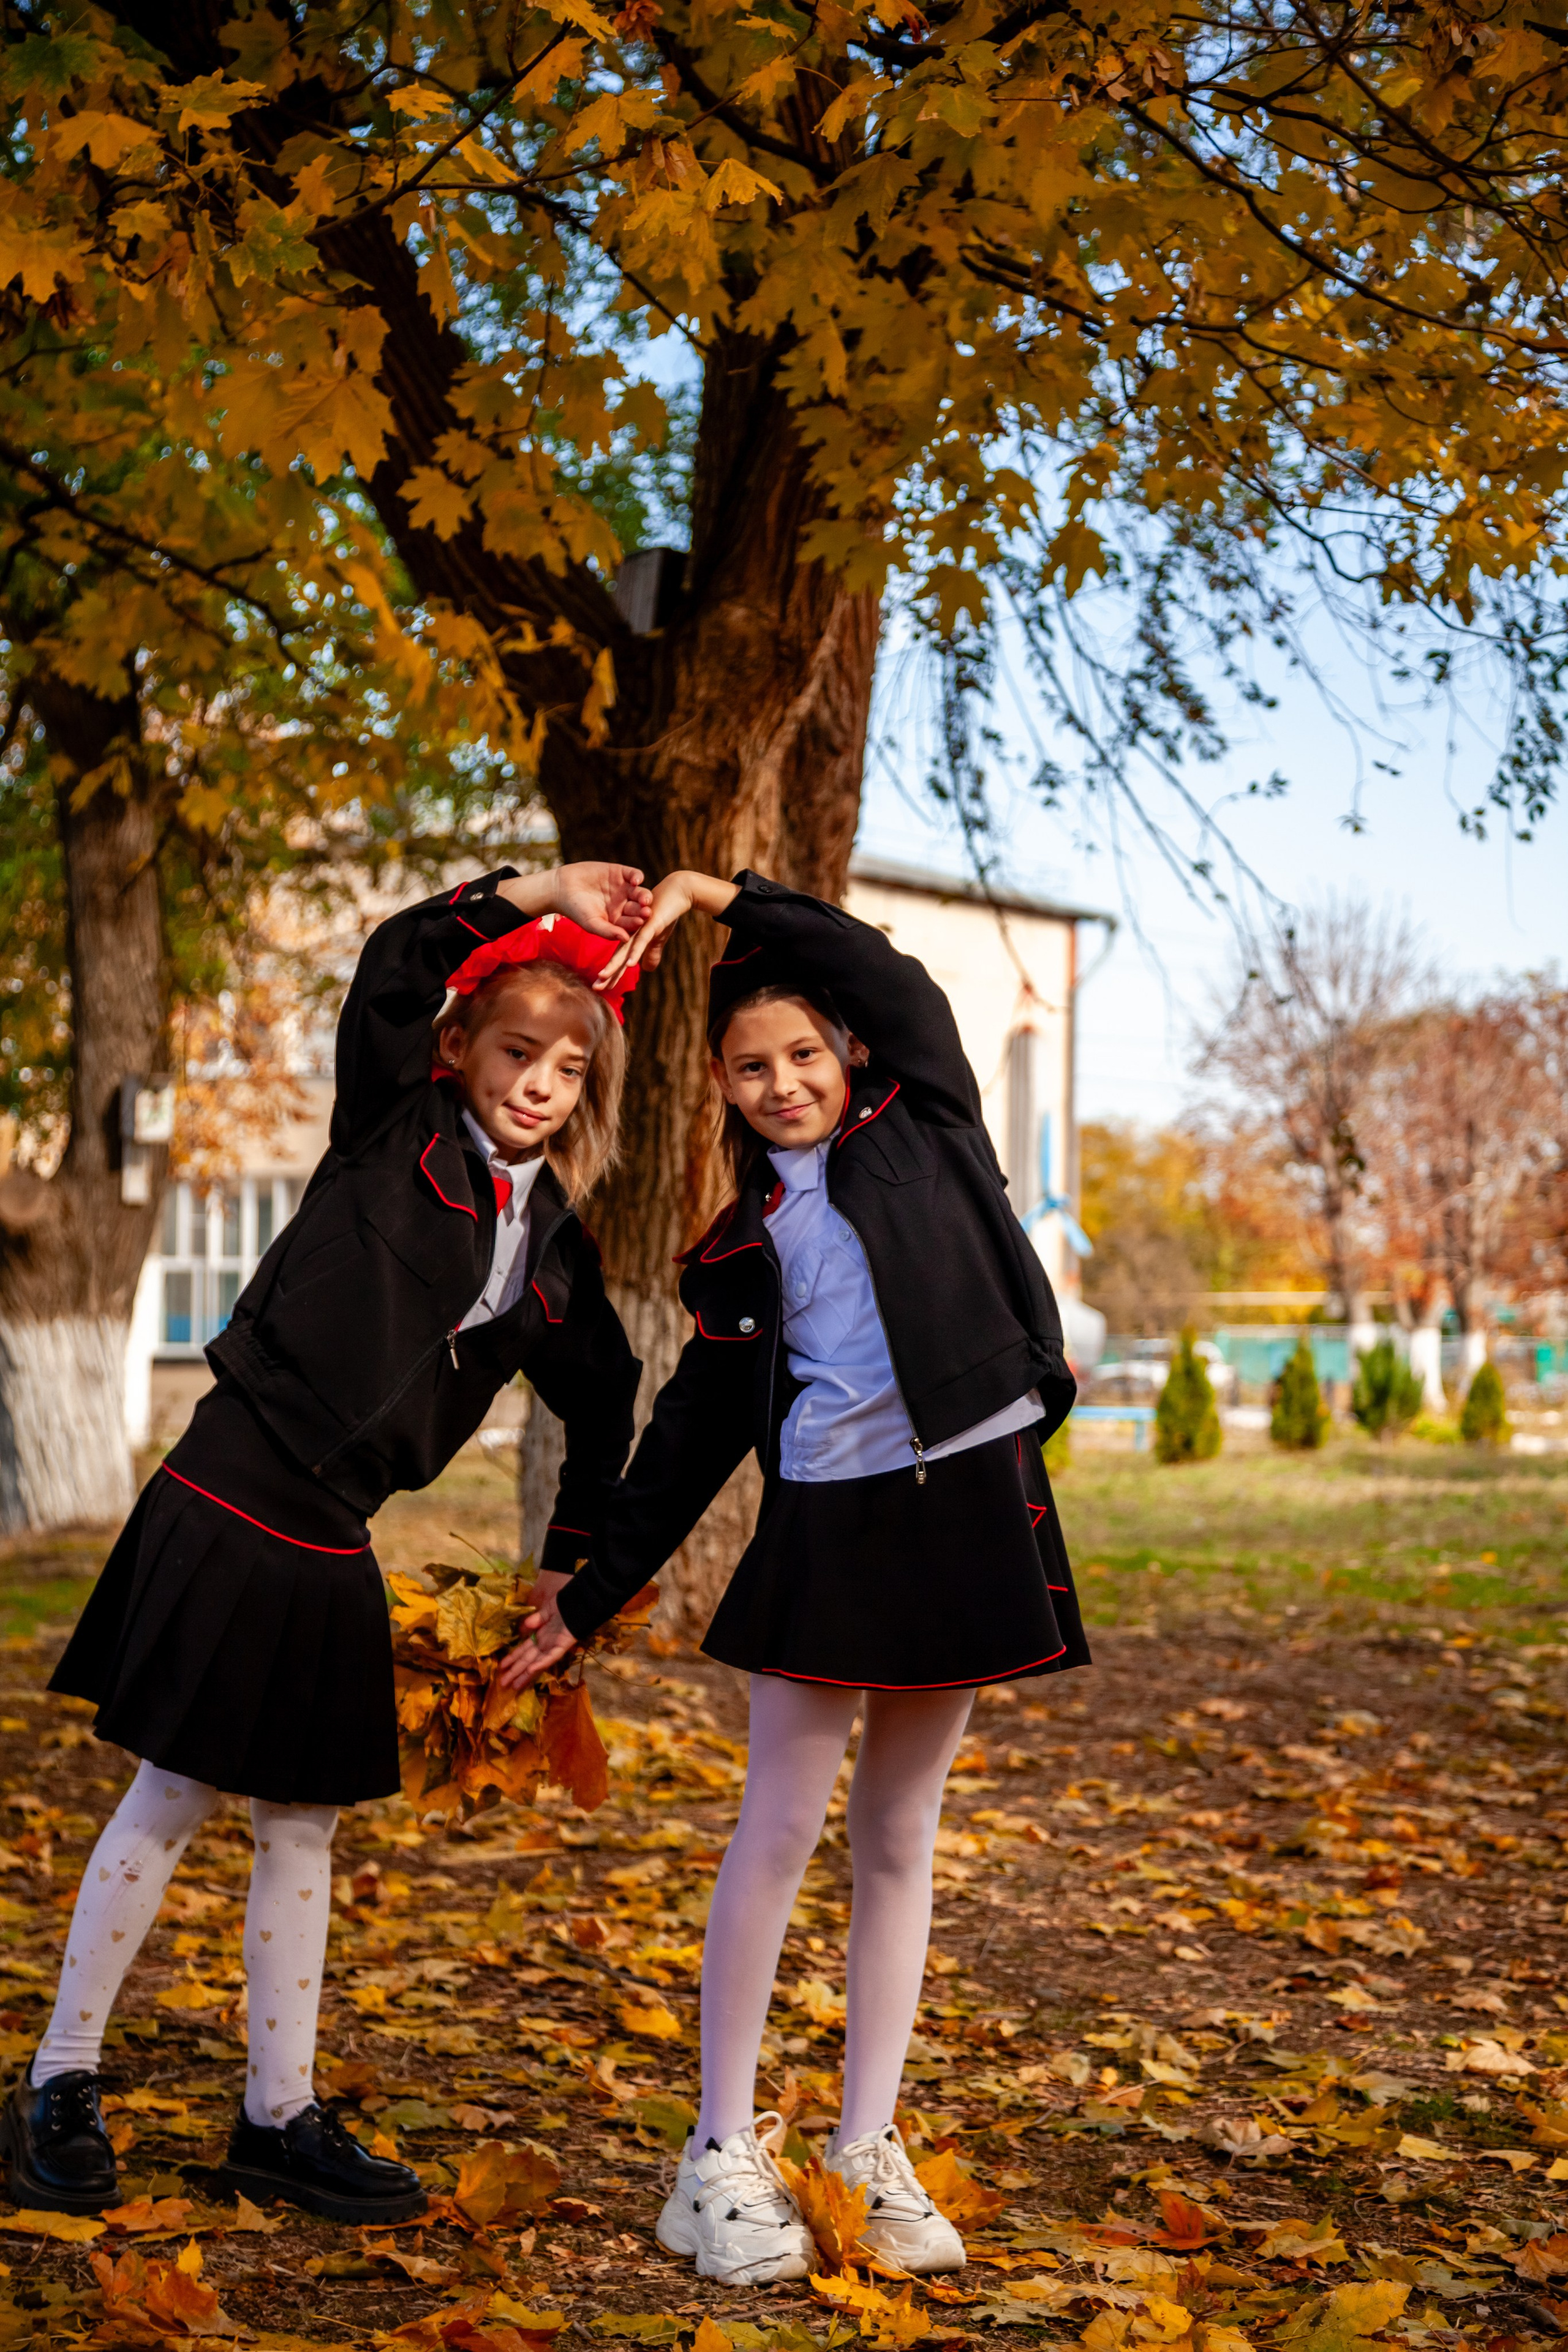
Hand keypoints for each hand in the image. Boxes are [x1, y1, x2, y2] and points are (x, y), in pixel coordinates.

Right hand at [496, 1569, 576, 1690]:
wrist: (579, 1603)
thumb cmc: (564, 1606)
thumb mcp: (546, 1612)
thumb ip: (536, 1620)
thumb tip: (525, 1626)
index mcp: (540, 1637)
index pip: (524, 1651)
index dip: (513, 1659)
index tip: (501, 1667)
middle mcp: (544, 1645)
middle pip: (527, 1660)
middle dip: (515, 1672)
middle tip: (502, 1684)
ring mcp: (553, 1647)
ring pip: (536, 1663)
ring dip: (525, 1673)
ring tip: (514, 1685)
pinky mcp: (562, 1646)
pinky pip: (551, 1656)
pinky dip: (542, 1663)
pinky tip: (532, 1669)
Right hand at [497, 863, 651, 941]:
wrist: (562, 888)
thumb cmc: (576, 910)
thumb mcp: (591, 923)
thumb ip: (608, 932)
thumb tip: (626, 939)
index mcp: (620, 920)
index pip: (632, 923)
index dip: (636, 923)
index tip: (639, 923)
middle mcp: (625, 905)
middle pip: (639, 908)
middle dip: (643, 910)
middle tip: (646, 912)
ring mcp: (624, 889)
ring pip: (640, 892)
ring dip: (644, 895)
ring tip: (644, 899)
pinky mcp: (620, 873)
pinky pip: (633, 874)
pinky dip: (636, 876)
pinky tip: (636, 880)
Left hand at [597, 870, 738, 990]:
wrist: (676, 894)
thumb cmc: (666, 914)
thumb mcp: (658, 937)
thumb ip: (651, 953)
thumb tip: (647, 970)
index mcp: (632, 938)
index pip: (620, 959)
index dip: (611, 974)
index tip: (600, 987)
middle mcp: (631, 934)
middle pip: (617, 956)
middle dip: (607, 973)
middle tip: (595, 987)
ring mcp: (639, 929)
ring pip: (624, 949)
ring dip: (614, 964)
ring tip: (602, 977)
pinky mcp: (650, 924)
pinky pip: (642, 940)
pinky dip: (636, 952)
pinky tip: (630, 964)